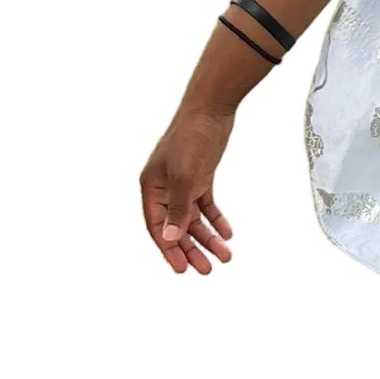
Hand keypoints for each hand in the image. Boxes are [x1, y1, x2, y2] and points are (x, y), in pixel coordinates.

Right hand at [140, 106, 236, 273]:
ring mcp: (182, 182)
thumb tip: (168, 238)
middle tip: (207, 270)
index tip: (182, 270)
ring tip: (225, 256)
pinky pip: (206, 205)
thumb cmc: (191, 138)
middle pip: (176, 226)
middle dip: (191, 249)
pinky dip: (216, 219)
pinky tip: (227, 233)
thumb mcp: (185, 177)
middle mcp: (163, 187)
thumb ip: (178, 209)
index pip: (156, 227)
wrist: (211, 108)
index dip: (168, 250)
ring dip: (208, 237)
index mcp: (151, 188)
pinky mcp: (200, 176)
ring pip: (193, 218)